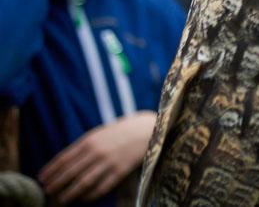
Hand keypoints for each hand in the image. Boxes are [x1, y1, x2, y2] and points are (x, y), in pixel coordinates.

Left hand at [38, 111, 154, 204]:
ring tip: (61, 200)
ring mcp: (109, 162)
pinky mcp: (121, 171)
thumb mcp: (99, 133)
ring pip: (84, 182)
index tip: (42, 179)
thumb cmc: (120, 131)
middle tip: (47, 192)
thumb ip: (83, 146)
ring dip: (70, 192)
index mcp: (89, 140)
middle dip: (56, 184)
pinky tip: (84, 199)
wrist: (147, 129)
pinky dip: (91, 195)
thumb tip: (65, 162)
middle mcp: (96, 152)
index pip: (64, 159)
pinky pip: (102, 187)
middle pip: (70, 172)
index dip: (51, 170)